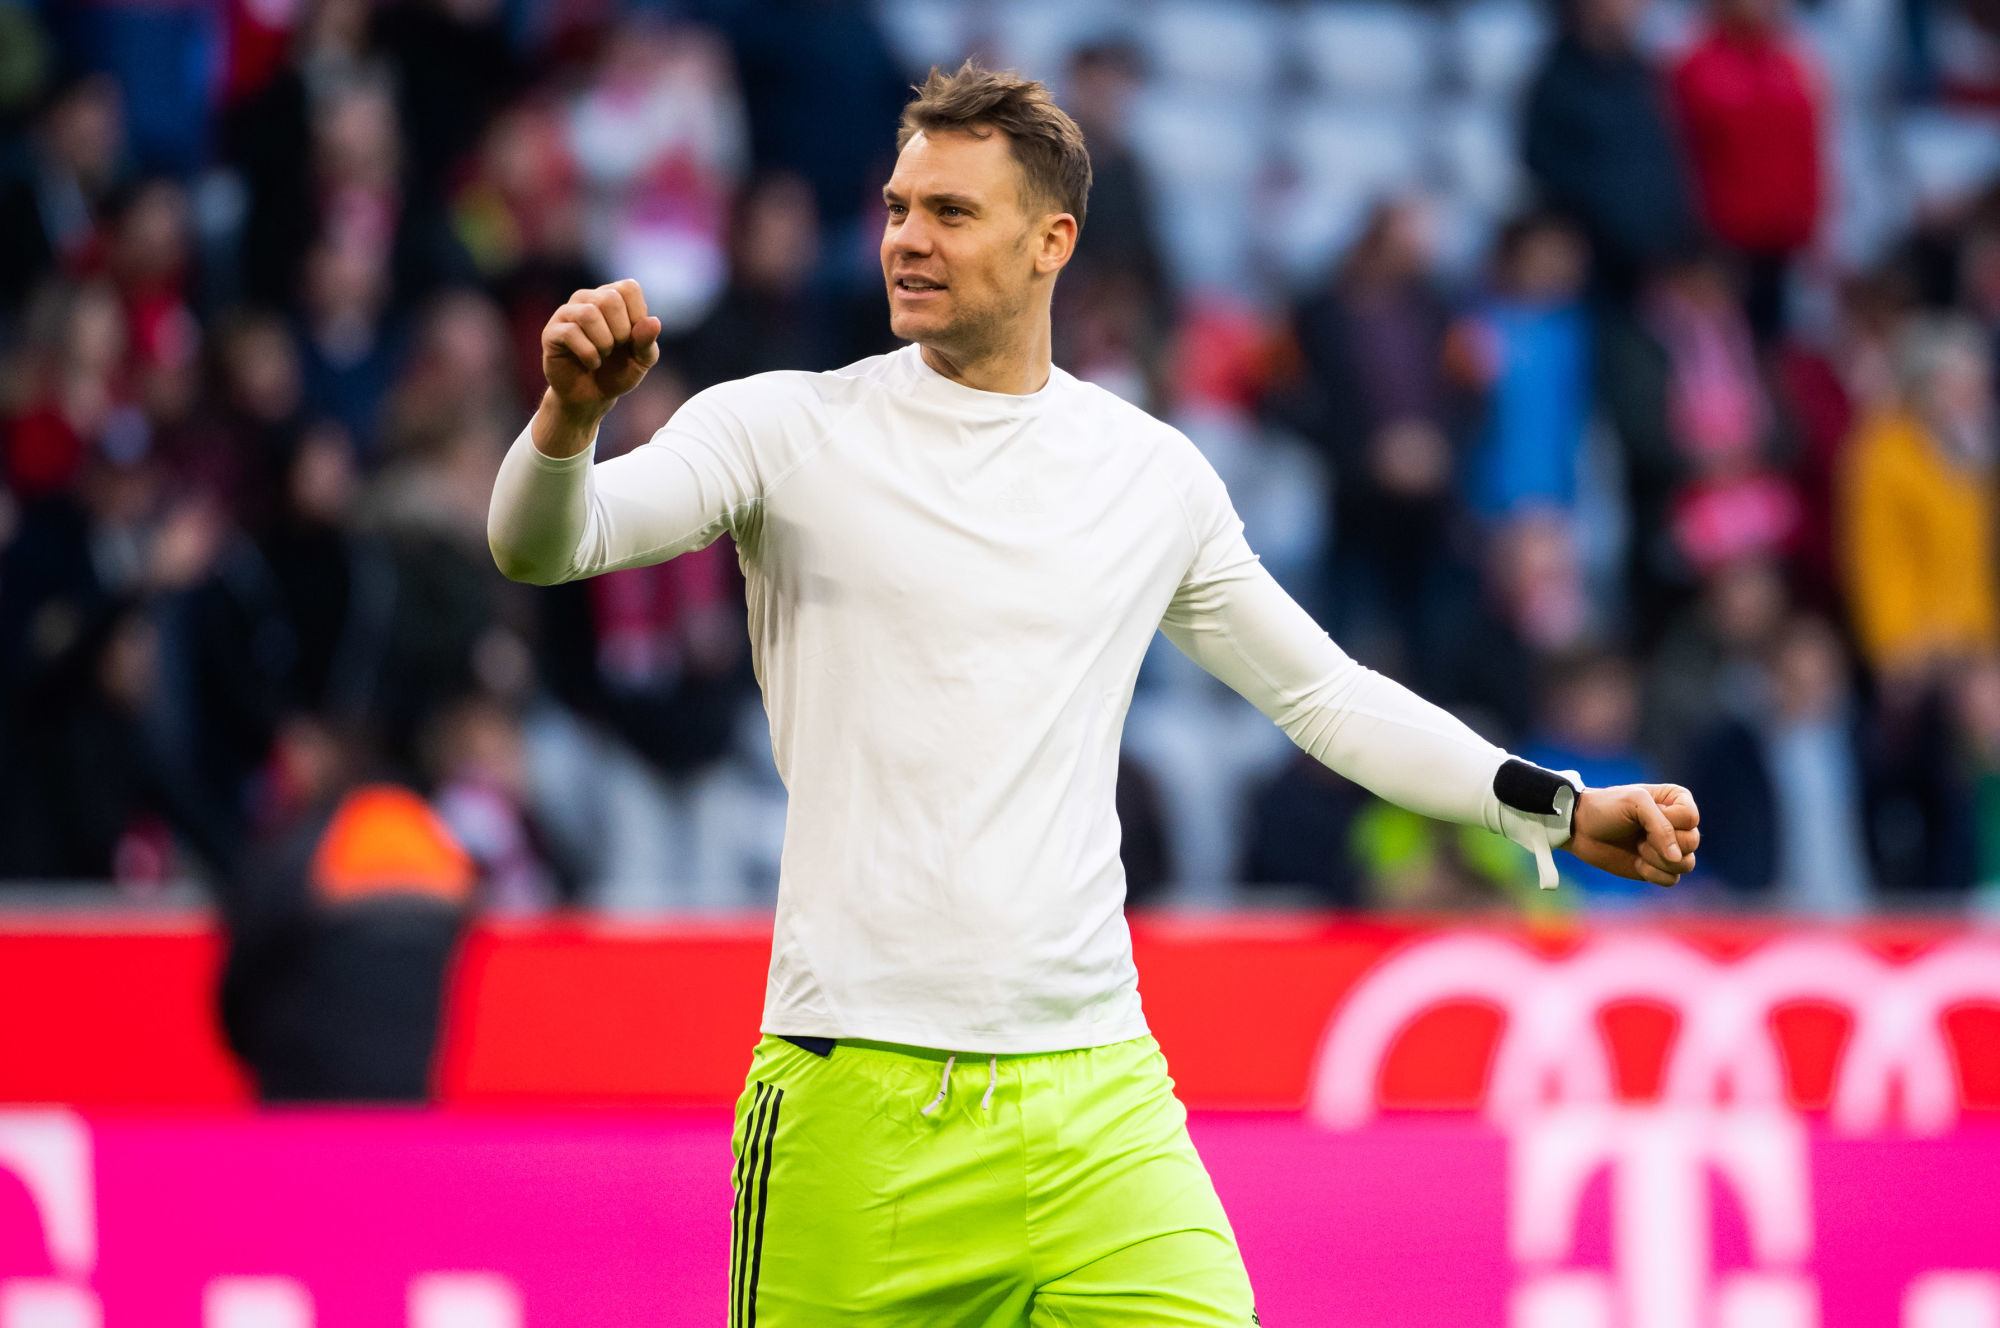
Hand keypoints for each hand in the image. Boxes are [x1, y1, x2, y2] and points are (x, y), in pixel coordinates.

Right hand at [541, 279, 661, 419]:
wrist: (591, 396)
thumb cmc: (617, 372)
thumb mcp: (641, 360)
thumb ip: (648, 341)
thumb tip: (653, 321)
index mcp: (611, 297)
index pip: (629, 288)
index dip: (637, 316)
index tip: (631, 338)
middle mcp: (587, 299)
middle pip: (610, 299)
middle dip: (621, 331)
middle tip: (615, 348)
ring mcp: (566, 313)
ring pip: (589, 313)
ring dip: (604, 343)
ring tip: (602, 355)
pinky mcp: (551, 332)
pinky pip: (571, 333)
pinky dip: (589, 355)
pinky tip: (591, 363)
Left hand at [1568, 784, 1700, 886]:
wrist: (1580, 828)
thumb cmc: (1606, 808)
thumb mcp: (1635, 803)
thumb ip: (1662, 827)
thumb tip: (1677, 858)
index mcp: (1676, 800)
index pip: (1690, 818)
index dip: (1668, 820)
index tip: (1644, 814)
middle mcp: (1678, 825)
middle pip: (1692, 842)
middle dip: (1660, 842)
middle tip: (1638, 835)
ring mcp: (1669, 848)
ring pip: (1686, 864)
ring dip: (1657, 859)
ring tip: (1637, 848)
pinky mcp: (1658, 868)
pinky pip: (1672, 879)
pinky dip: (1653, 874)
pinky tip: (1636, 862)